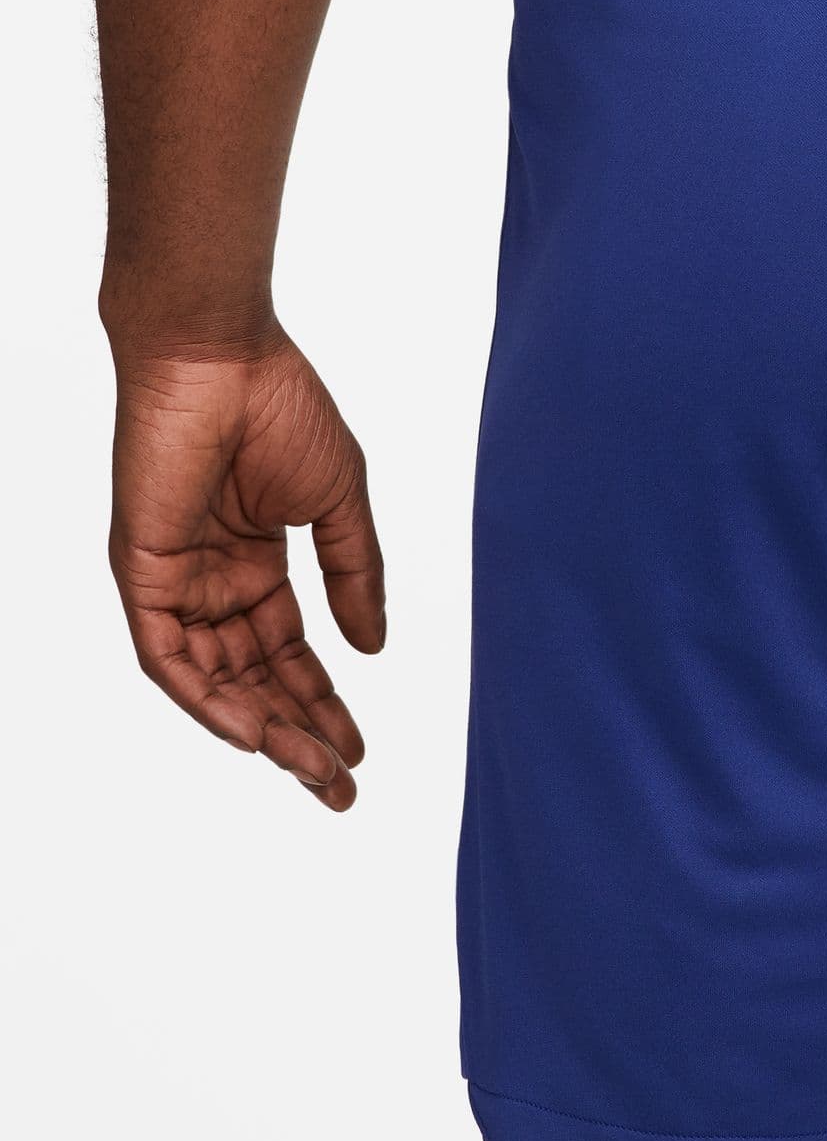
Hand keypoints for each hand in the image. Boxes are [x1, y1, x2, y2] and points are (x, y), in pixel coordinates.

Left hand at [108, 335, 385, 810]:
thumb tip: (371, 651)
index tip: (359, 751)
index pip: (288, 654)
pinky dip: (205, 698)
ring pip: (214, 680)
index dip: (324, 704)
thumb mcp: (339, 505)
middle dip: (300, 735)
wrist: (222, 354)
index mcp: (255, 563)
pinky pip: (167, 655)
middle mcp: (211, 581)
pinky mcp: (141, 571)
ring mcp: (174, 580)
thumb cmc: (281, 408)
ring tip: (311, 770)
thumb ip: (355, 575)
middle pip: (255, 680)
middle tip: (339, 787)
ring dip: (262, 729)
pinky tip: (251, 733)